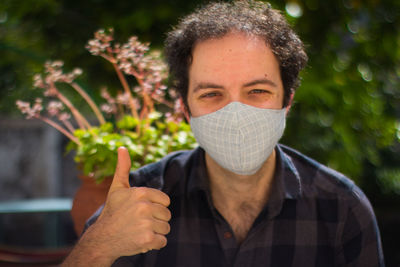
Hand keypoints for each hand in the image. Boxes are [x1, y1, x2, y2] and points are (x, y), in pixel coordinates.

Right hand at [63, 147, 171, 265]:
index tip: (142, 211)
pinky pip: (162, 241)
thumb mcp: (117, 188)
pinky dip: (154, 244)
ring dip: (155, 233)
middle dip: (156, 221)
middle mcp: (144, 206)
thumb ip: (123, 168)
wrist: (102, 239)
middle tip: (140, 223)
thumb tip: (122, 148)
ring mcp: (146, 223)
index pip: (166, 201)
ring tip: (139, 231)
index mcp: (141, 193)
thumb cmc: (112, 212)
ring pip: (165, 228)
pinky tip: (141, 241)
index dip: (156, 207)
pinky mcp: (147, 239)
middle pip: (167, 215)